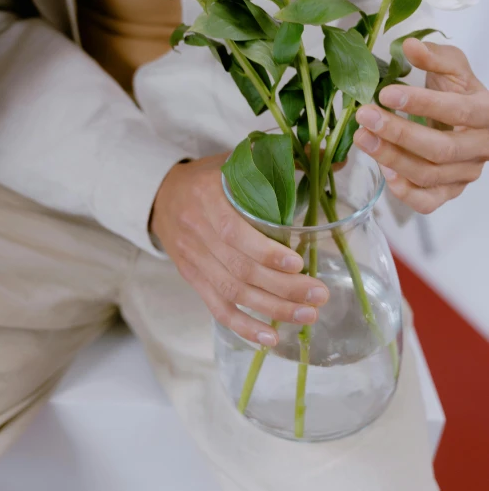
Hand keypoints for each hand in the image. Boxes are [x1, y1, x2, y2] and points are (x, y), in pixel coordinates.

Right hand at [151, 154, 328, 345]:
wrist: (161, 194)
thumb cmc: (209, 176)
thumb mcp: (237, 158)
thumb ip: (280, 156)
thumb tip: (328, 153)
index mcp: (208, 197)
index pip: (234, 232)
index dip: (265, 252)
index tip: (298, 263)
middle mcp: (197, 231)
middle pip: (239, 269)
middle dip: (282, 288)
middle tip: (318, 295)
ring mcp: (193, 259)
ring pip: (232, 292)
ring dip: (271, 309)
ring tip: (307, 316)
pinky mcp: (192, 278)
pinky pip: (217, 307)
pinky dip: (244, 327)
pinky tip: (271, 338)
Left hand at [354, 39, 487, 213]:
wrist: (471, 120)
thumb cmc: (459, 92)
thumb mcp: (453, 68)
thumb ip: (434, 56)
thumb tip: (409, 45)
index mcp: (486, 113)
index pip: (457, 112)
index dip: (421, 104)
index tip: (385, 94)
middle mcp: (480, 148)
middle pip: (440, 149)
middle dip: (398, 134)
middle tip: (364, 116)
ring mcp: (466, 173)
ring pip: (430, 174)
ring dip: (392, 158)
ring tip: (362, 138)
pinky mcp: (450, 191)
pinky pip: (429, 202)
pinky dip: (405, 192)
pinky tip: (384, 172)